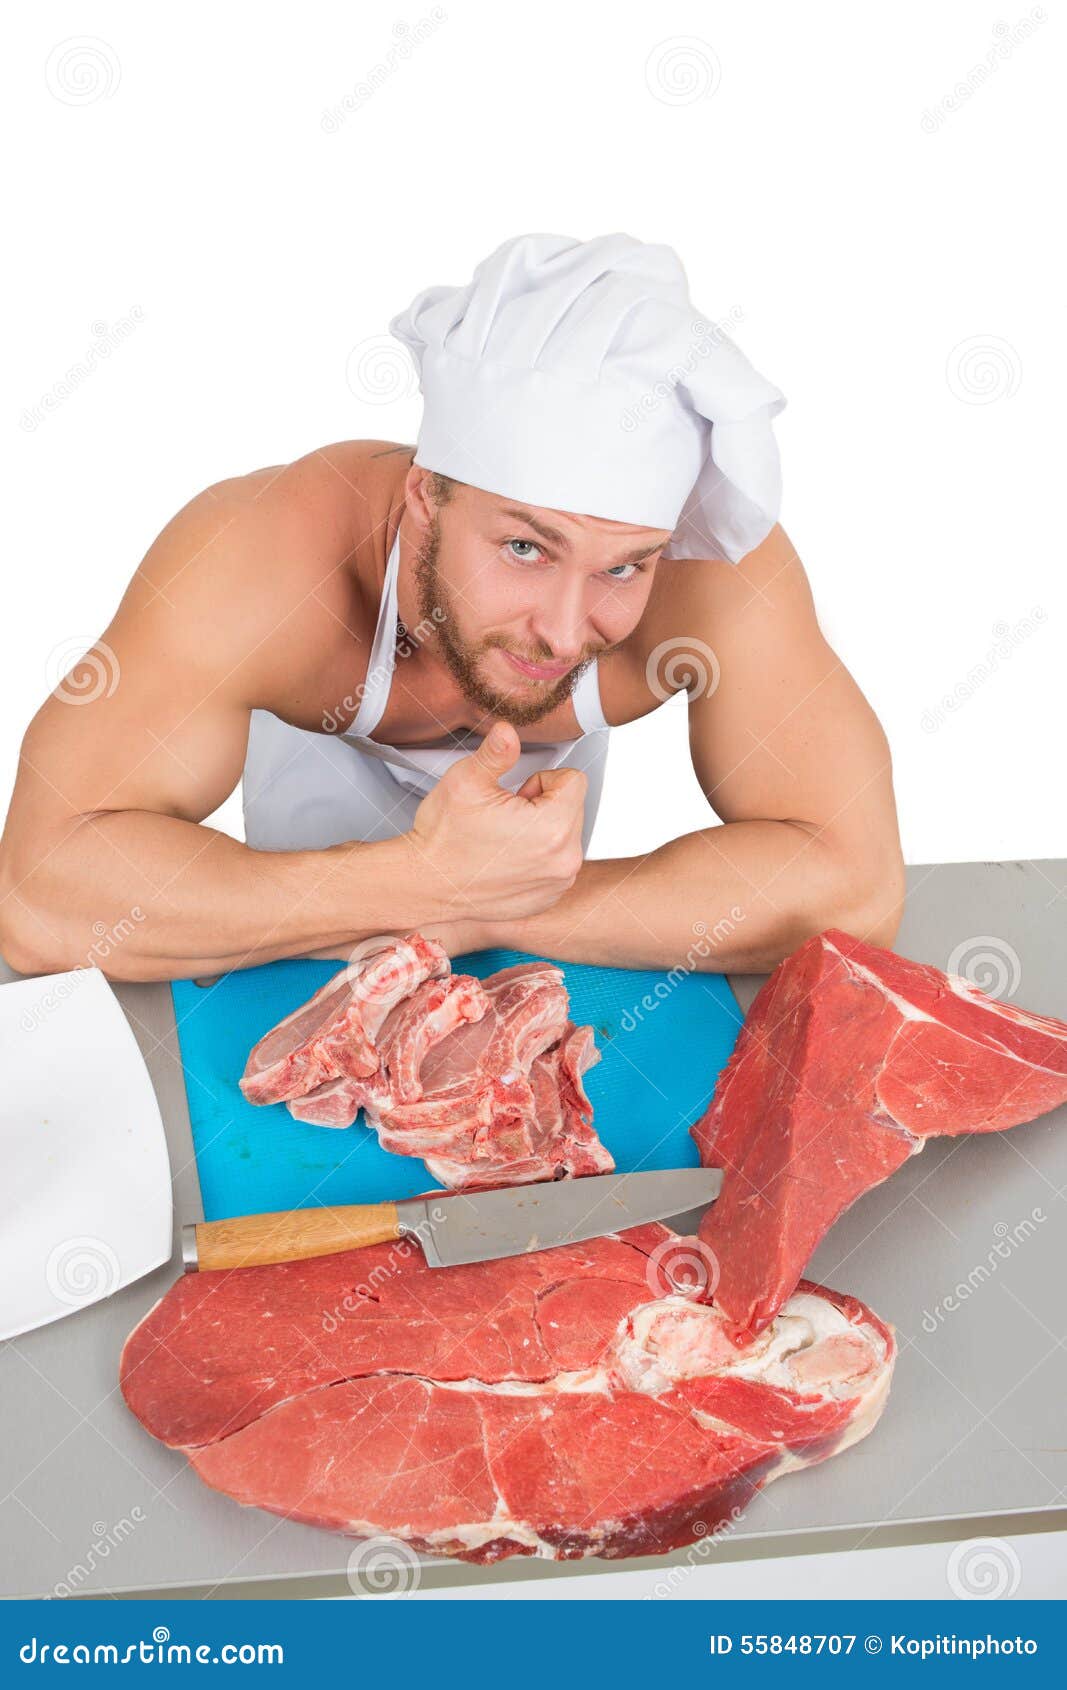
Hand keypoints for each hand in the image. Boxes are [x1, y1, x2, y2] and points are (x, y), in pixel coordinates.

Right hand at [408, 722, 586, 922]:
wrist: (424, 885)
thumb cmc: (443, 836)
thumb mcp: (466, 781)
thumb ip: (497, 752)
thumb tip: (509, 730)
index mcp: (553, 827)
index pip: (574, 781)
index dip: (540, 780)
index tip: (514, 794)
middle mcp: (565, 860)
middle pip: (572, 809)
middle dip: (543, 806)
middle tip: (504, 818)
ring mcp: (558, 883)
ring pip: (565, 837)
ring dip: (542, 832)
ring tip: (503, 840)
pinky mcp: (548, 899)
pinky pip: (555, 865)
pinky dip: (537, 860)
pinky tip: (504, 862)